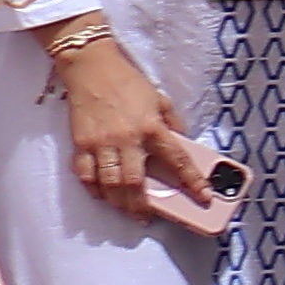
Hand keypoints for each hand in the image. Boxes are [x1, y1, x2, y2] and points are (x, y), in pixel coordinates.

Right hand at [57, 39, 205, 222]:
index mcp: (152, 127)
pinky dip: (94, 190)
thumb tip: (183, 145)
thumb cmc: (128, 83)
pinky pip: (85, 175)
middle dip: (143, 205)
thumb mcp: (160, 100)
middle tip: (147, 217)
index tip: (204, 198)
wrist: (91, 67)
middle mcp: (127, 138)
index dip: (192, 182)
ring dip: (119, 203)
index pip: (177, 160)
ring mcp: (101, 143)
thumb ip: (173, 124)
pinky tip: (103, 195)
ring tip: (127, 211)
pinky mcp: (80, 143)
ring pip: (109, 184)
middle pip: (135, 183)